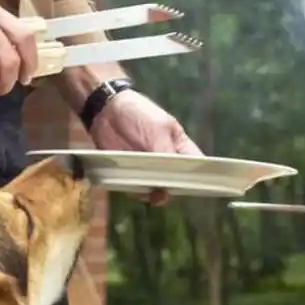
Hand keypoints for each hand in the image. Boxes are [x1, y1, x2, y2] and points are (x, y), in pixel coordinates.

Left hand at [88, 89, 202, 204]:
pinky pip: (137, 189)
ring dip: (153, 193)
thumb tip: (175, 175)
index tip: (196, 186)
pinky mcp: (131, 173)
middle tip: (164, 190)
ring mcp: (148, 169)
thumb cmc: (139, 113)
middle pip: (177, 183)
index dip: (198, 177)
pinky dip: (136, 191)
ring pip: (157, 189)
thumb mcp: (157, 128)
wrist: (105, 111)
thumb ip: (167, 151)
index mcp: (179, 147)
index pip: (196, 165)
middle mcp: (166, 161)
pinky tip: (133, 187)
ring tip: (148, 191)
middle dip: (172, 188)